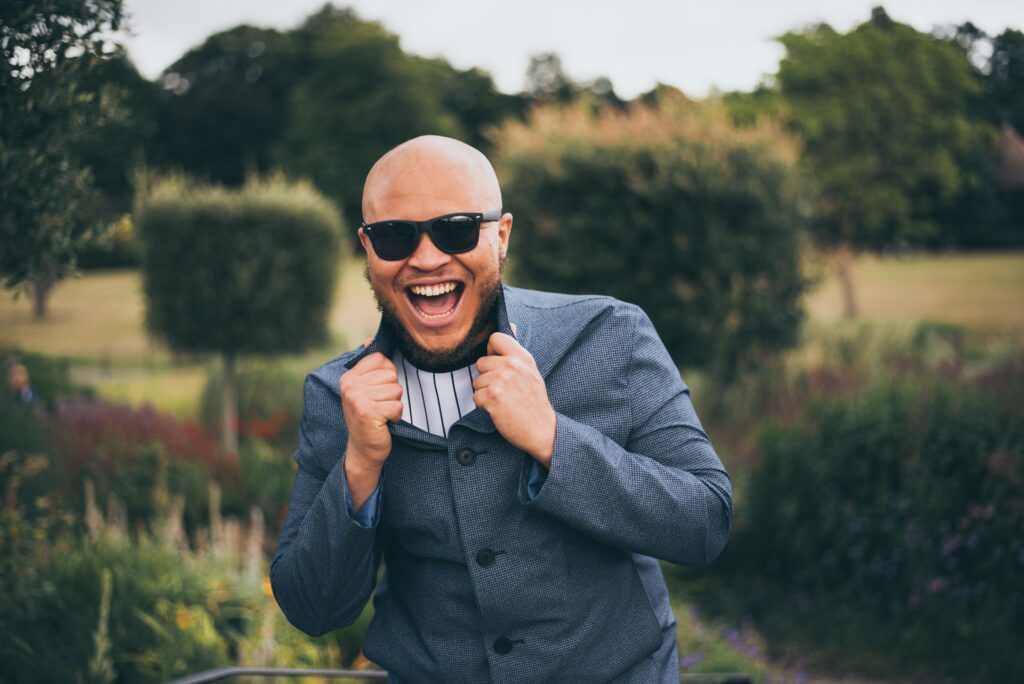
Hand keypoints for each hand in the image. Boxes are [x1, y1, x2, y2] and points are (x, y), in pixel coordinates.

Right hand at [339, 346, 402, 507]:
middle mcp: (350, 386)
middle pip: (391, 374)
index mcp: (348, 377)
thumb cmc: (368, 417)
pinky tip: (384, 422)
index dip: (387, 374)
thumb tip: (370, 339)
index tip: (378, 390)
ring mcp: (358, 399)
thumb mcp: (365, 389)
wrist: (363, 450)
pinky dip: (396, 416)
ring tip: (381, 413)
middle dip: (392, 391)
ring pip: (396, 389)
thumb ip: (368, 366)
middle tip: (379, 405)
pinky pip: (397, 405)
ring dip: (394, 404)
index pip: (380, 359)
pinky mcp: (369, 412)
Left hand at [472, 330, 555, 465]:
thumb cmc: (534, 401)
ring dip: (485, 392)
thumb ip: (516, 351)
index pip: (495, 338)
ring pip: (476, 381)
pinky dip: (483, 405)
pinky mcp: (492, 397)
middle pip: (481, 362)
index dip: (492, 351)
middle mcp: (511, 365)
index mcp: (522, 356)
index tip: (498, 364)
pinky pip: (476, 396)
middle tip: (503, 389)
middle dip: (487, 377)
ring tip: (502, 400)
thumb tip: (511, 324)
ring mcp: (501, 381)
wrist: (541, 429)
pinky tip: (498, 409)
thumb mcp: (530, 370)